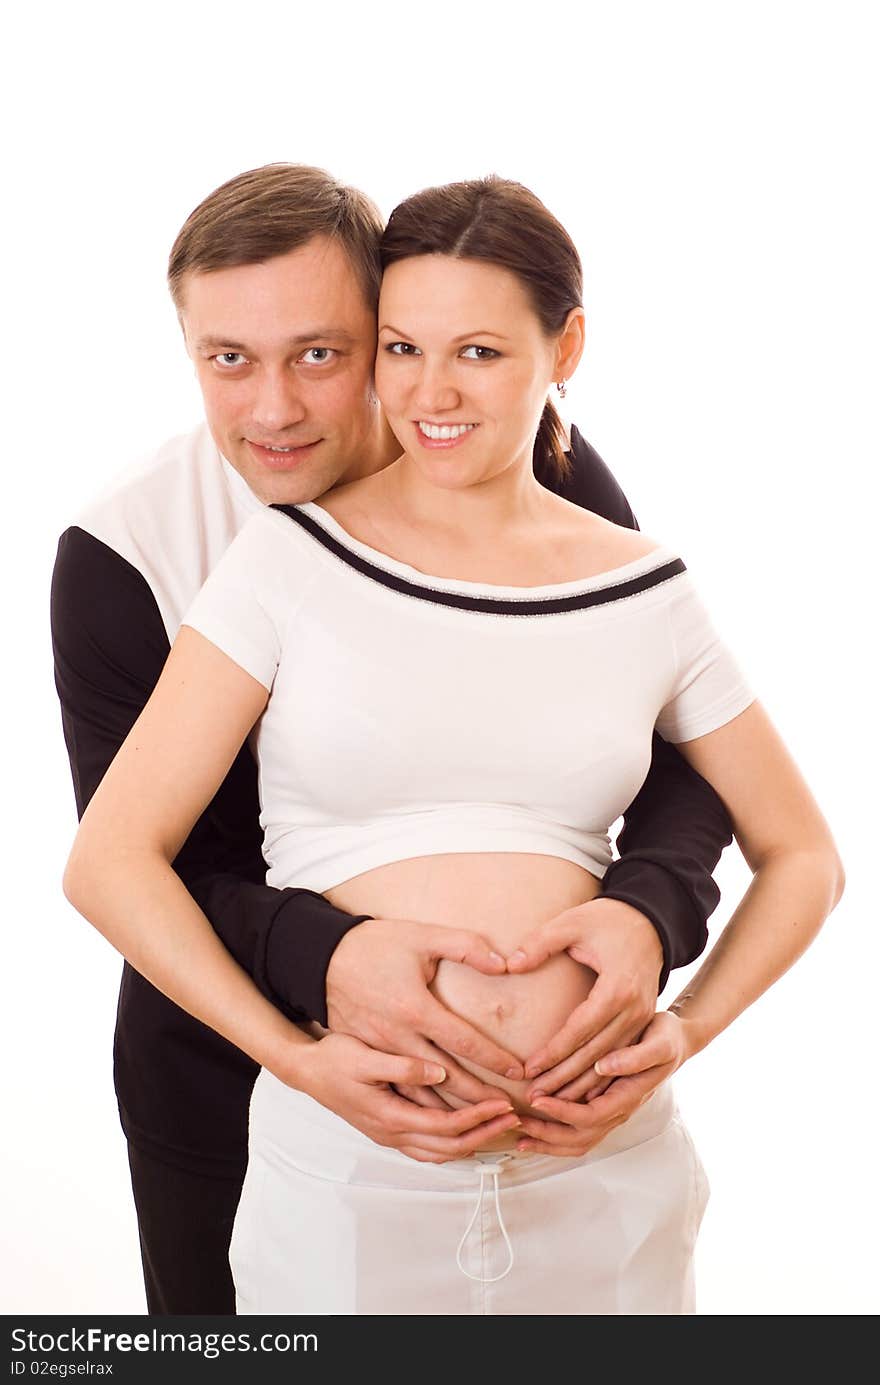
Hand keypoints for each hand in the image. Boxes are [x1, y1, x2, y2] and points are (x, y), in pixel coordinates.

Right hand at [294, 1032, 521, 1162]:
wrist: (306, 1072)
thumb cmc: (334, 1060)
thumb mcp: (365, 1057)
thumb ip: (402, 1066)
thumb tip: (438, 1071)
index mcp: (390, 1117)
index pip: (446, 1125)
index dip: (478, 1116)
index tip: (503, 1103)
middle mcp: (392, 1133)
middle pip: (450, 1145)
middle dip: (485, 1132)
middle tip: (515, 1117)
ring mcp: (389, 1136)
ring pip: (440, 1152)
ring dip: (472, 1140)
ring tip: (499, 1124)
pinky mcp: (389, 1130)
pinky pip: (428, 1147)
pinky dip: (453, 1143)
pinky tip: (467, 1129)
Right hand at [326, 917, 524, 1101]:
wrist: (320, 961)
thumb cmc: (374, 946)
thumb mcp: (422, 936)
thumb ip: (465, 947)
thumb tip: (502, 963)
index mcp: (413, 1009)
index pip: (463, 1042)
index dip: (493, 1059)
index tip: (518, 1071)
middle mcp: (397, 1038)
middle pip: (446, 1079)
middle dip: (479, 1098)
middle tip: (508, 1109)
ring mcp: (380, 1053)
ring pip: (422, 1094)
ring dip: (454, 1112)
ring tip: (485, 1122)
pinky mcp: (369, 1057)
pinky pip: (400, 1093)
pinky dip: (425, 1111)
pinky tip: (445, 1119)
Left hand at [506, 897, 663, 1100]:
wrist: (651, 919)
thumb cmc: (607, 919)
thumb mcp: (572, 922)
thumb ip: (540, 943)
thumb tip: (511, 965)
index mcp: (617, 988)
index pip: (580, 1030)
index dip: (553, 1052)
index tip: (529, 1069)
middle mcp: (635, 1010)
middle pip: (596, 1055)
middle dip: (564, 1078)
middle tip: (534, 1095)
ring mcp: (644, 1018)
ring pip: (609, 1062)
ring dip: (580, 1083)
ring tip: (550, 1099)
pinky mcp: (644, 1021)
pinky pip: (620, 1055)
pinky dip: (599, 1076)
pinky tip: (578, 1090)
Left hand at [514, 1011, 687, 1155]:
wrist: (677, 1042)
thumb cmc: (666, 1039)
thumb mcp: (660, 1042)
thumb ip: (636, 1057)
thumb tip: (604, 1066)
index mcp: (630, 1097)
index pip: (592, 1115)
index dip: (562, 1112)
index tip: (538, 1100)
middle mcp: (620, 1111)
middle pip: (581, 1138)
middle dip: (548, 1133)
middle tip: (518, 1121)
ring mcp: (613, 1113)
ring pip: (579, 1141)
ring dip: (549, 1142)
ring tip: (519, 1136)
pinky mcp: (605, 1106)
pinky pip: (579, 1132)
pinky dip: (555, 1135)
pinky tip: (535, 1129)